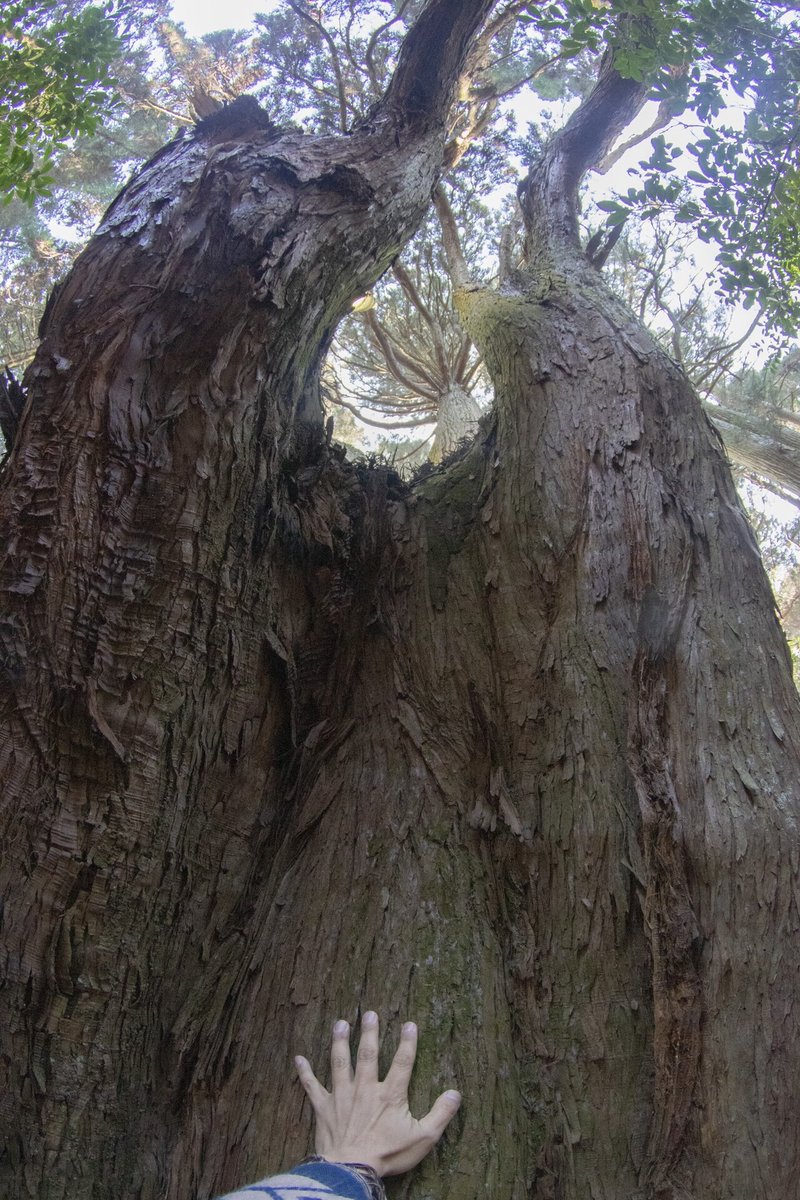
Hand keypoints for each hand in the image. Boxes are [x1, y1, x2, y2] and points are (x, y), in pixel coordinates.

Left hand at [294, 1011, 460, 1176]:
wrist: (351, 1170)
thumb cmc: (388, 1155)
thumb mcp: (423, 1138)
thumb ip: (440, 1114)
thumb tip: (456, 1094)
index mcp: (390, 1094)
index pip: (402, 1062)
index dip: (408, 1042)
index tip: (410, 1023)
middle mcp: (365, 1088)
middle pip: (367, 1054)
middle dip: (369, 1032)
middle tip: (369, 1013)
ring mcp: (342, 1096)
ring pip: (340, 1062)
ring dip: (339, 1041)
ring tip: (340, 1023)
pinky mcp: (324, 1108)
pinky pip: (312, 1087)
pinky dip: (305, 1073)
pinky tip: (298, 1058)